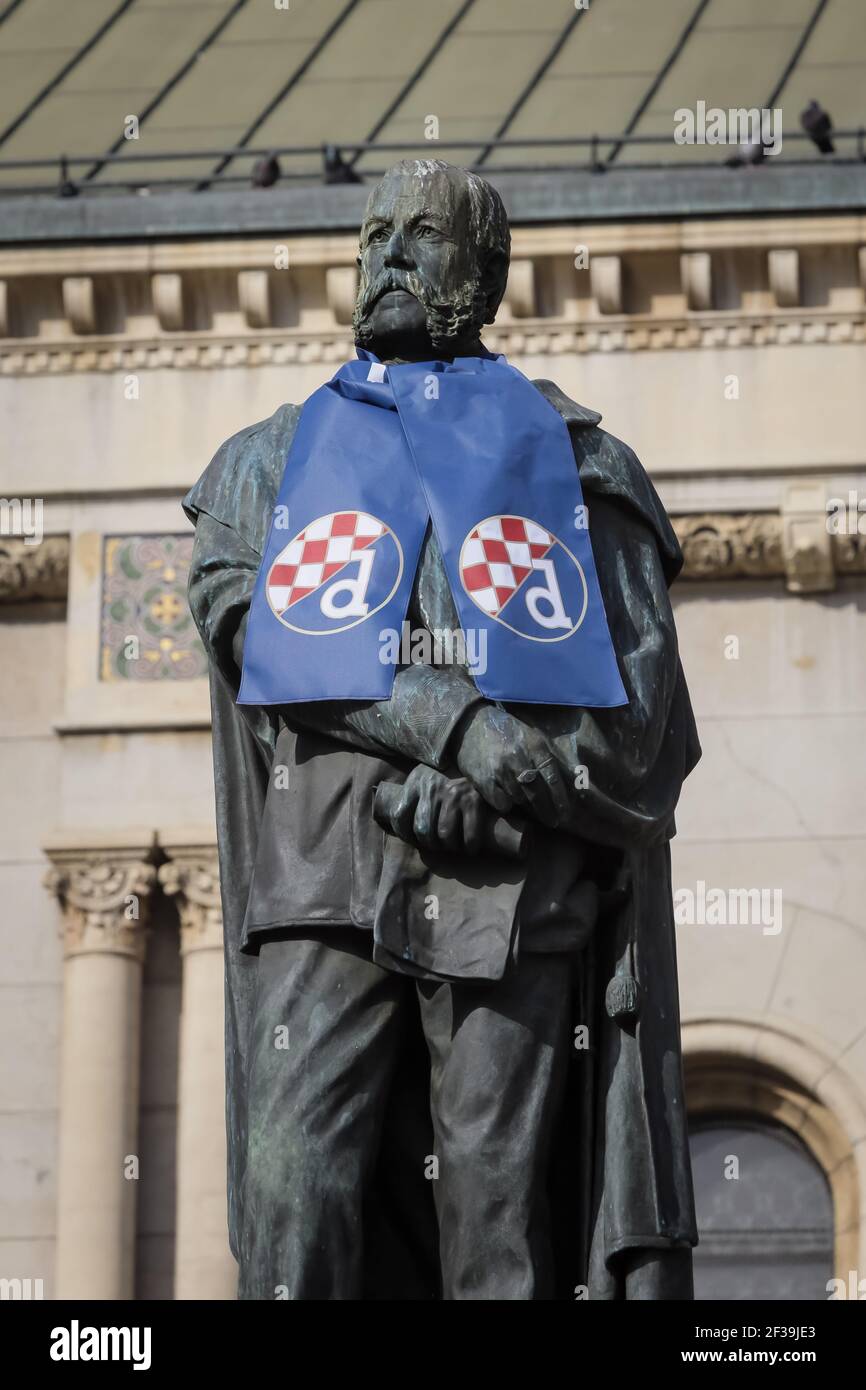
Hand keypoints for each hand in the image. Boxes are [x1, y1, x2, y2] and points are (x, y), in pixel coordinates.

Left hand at [383, 766, 484, 854]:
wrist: (481, 767)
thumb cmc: (448, 782)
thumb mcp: (426, 783)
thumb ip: (414, 799)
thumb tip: (399, 828)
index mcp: (416, 781)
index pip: (398, 816)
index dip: (405, 835)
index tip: (415, 840)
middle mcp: (432, 786)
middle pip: (422, 830)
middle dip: (431, 844)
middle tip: (439, 844)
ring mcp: (453, 793)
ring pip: (444, 835)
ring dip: (449, 847)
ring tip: (453, 845)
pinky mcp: (473, 801)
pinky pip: (468, 837)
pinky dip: (469, 847)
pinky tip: (470, 848)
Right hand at [452, 704, 570, 827]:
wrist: (471, 725)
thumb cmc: (508, 733)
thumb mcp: (532, 737)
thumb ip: (550, 757)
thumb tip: (575, 781)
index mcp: (534, 745)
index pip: (552, 777)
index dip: (560, 799)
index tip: (565, 814)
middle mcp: (518, 757)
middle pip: (538, 793)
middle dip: (547, 811)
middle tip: (553, 822)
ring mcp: (500, 770)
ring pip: (520, 799)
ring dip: (525, 805)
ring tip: (526, 803)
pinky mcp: (484, 780)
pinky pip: (502, 803)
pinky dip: (506, 804)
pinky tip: (505, 795)